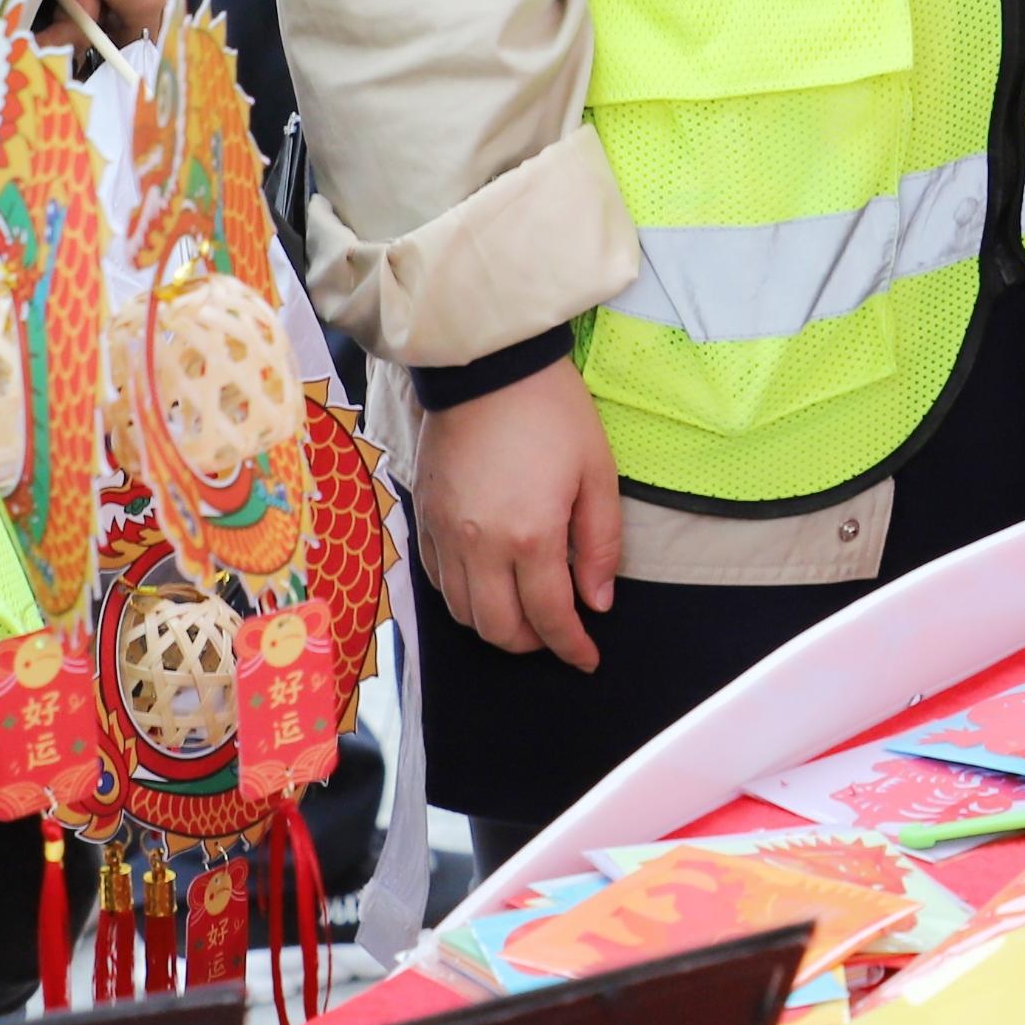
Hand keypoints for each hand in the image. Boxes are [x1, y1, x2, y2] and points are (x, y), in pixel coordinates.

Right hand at [418, 356, 620, 669]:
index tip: (588, 658)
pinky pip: (438, 582)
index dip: (572, 647)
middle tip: (558, 633)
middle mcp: (480, 546)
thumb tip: (598, 601)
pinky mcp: (424, 519)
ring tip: (525, 612)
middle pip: (500, 629)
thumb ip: (601, 544)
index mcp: (530, 536)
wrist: (487, 366)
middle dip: (533, 644)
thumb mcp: (597, 473)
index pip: (550, 617)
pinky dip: (465, 598)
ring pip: (464, 614)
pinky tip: (488, 585)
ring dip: (497, 626)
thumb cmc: (552, 412)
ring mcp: (445, 535)